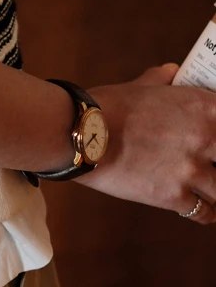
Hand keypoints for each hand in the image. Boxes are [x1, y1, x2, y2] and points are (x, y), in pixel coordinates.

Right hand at [81, 64, 215, 224]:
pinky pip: (203, 212)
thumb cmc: (108, 108)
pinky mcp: (173, 196)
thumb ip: (162, 80)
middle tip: (213, 165)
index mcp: (205, 106)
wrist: (83, 135)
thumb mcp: (142, 85)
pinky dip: (207, 213)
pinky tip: (208, 212)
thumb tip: (170, 73)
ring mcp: (191, 170)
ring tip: (215, 194)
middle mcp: (207, 138)